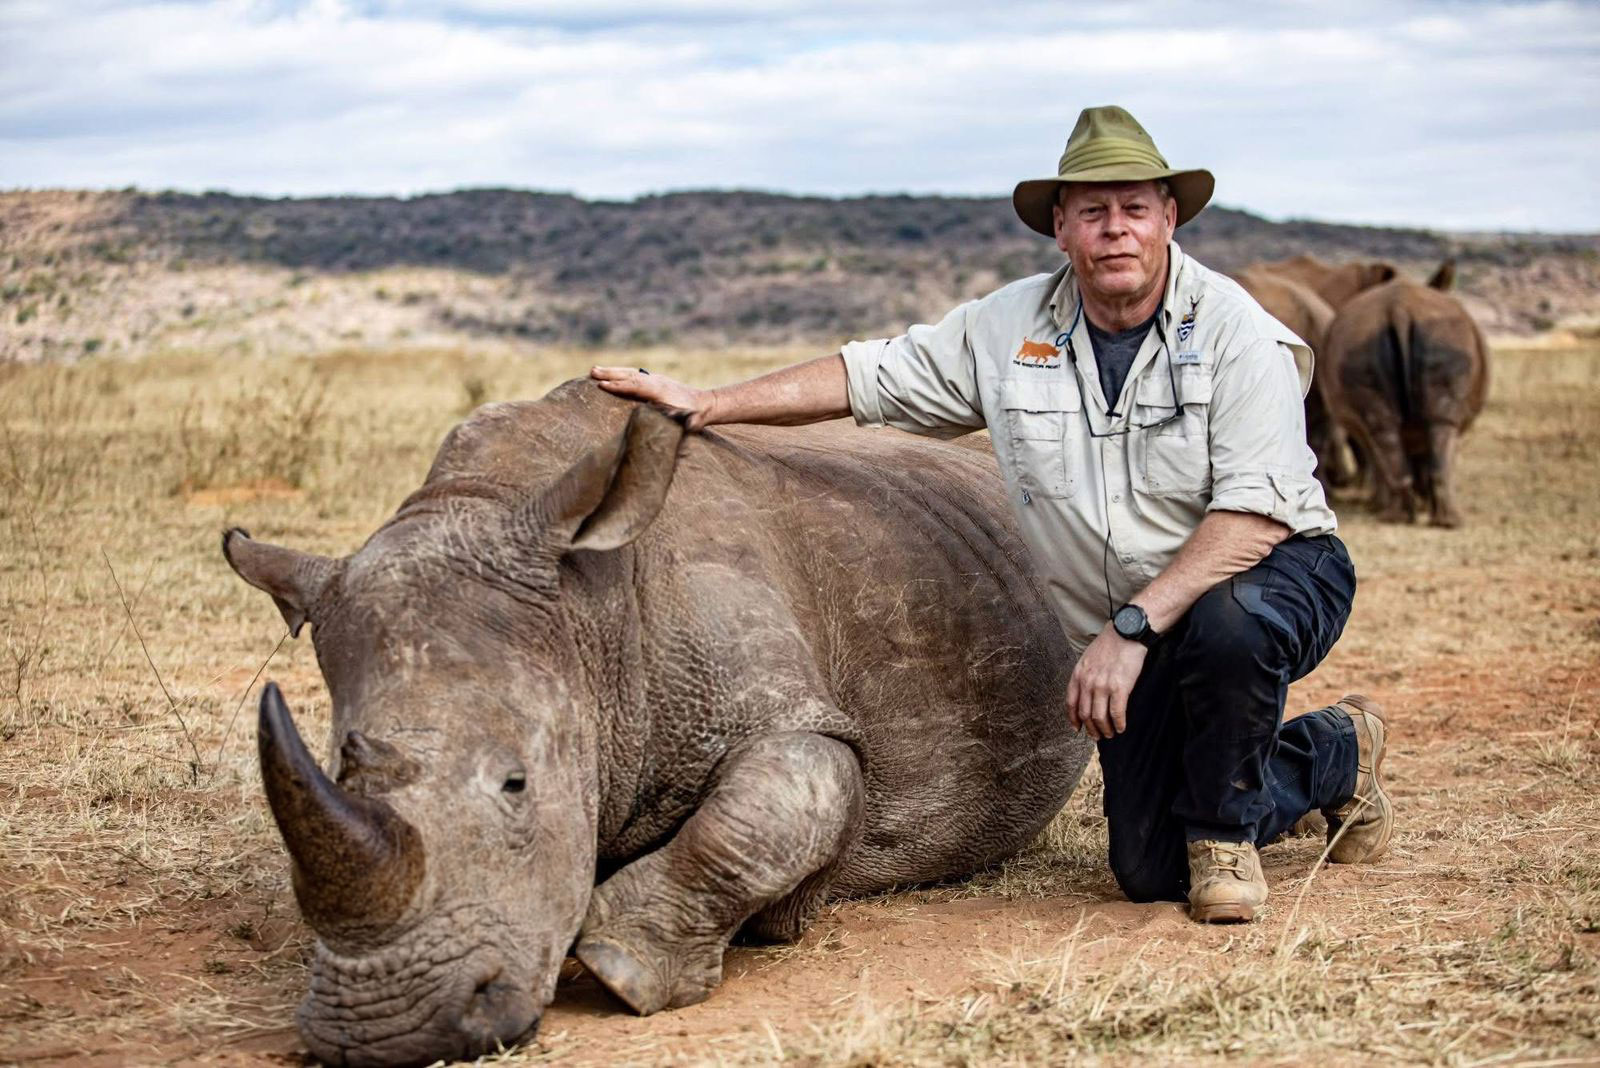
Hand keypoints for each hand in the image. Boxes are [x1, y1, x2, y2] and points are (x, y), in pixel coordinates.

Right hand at [590, 367, 716, 429]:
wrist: (705, 404)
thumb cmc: (693, 417)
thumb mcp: (686, 420)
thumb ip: (675, 420)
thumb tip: (662, 420)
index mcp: (660, 390)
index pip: (635, 386)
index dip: (618, 386)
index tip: (601, 385)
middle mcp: (656, 381)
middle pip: (630, 375)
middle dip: (610, 374)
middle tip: (592, 372)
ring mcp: (655, 379)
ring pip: (631, 373)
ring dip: (612, 371)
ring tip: (594, 370)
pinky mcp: (655, 381)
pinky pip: (634, 375)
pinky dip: (621, 373)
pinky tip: (610, 374)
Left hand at [1067, 628, 1147, 739]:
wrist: (1126, 633)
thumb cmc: (1109, 644)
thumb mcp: (1087, 658)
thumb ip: (1084, 675)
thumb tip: (1085, 692)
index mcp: (1078, 675)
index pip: (1071, 703)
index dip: (1073, 719)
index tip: (1078, 728)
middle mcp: (1088, 682)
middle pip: (1085, 714)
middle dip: (1091, 729)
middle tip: (1097, 736)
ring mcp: (1103, 686)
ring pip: (1099, 717)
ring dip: (1105, 730)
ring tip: (1111, 734)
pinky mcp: (1120, 688)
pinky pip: (1117, 713)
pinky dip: (1119, 724)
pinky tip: (1122, 727)